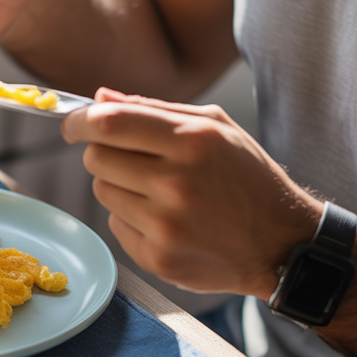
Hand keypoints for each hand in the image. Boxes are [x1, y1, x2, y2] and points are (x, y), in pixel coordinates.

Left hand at [61, 88, 322, 297]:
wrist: (283, 243)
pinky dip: (131, 219)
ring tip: (159, 191)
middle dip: (104, 153)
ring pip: (102, 192)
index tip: (73, 124)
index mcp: (193, 141)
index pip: (110, 123)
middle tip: (132, 159)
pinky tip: (167, 220)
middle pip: (96, 158)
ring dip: (120, 186)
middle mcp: (177, 183)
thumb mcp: (215, 128)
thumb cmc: (247, 178)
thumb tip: (99, 97)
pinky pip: (115, 226)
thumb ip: (154, 109)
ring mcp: (166, 225)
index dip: (79, 121)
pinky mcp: (159, 259)